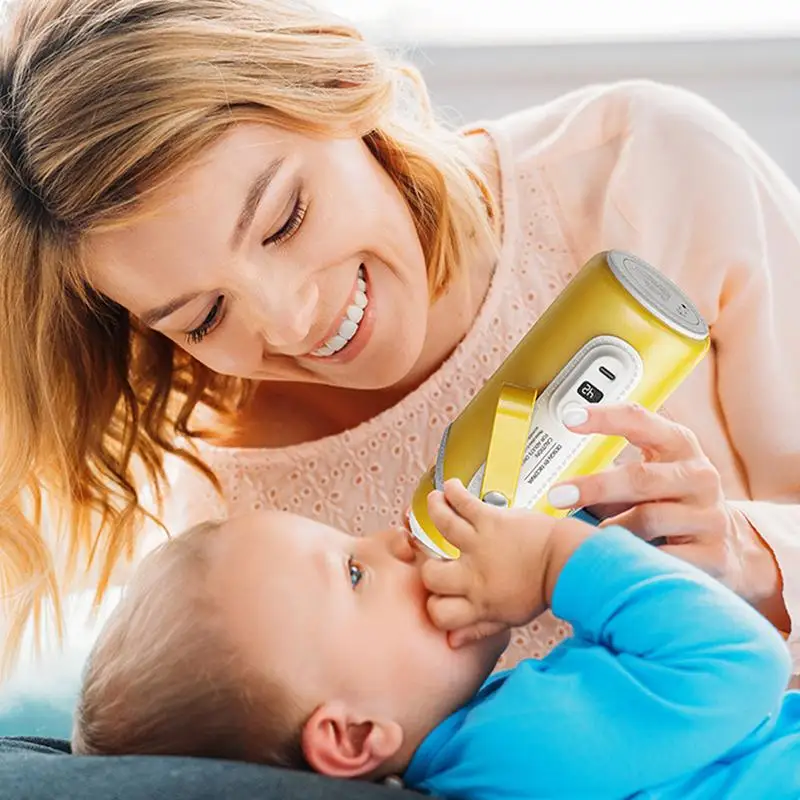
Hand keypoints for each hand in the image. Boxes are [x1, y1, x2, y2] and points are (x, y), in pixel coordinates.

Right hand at [421, 479, 593, 646]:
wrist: (568, 562)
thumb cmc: (542, 588)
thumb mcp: (510, 617)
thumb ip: (478, 629)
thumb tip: (451, 642)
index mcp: (480, 602)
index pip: (439, 612)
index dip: (433, 605)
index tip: (436, 594)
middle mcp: (475, 574)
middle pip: (431, 574)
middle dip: (426, 564)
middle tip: (430, 551)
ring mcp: (480, 544)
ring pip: (442, 526)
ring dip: (434, 511)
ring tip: (434, 503)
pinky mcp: (491, 520)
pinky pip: (463, 503)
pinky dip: (453, 492)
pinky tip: (449, 487)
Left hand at [548, 402, 779, 605]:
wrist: (729, 546)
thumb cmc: (671, 502)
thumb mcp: (652, 475)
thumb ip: (615, 469)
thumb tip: (560, 483)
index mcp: (679, 445)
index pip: (639, 420)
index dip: (603, 417)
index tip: (567, 417)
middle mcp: (698, 475)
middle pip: (640, 477)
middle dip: (594, 486)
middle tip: (556, 495)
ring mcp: (709, 515)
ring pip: (647, 519)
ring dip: (610, 528)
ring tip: (588, 536)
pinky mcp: (713, 554)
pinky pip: (662, 557)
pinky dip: (634, 558)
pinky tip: (617, 560)